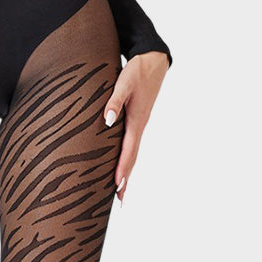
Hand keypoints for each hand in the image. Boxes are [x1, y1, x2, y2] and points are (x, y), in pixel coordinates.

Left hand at [103, 51, 168, 206]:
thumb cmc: (137, 70)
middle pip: (132, 158)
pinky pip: (131, 146)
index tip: (116, 186)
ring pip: (132, 154)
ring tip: (119, 192)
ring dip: (126, 173)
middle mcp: (139, 127)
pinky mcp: (137, 122)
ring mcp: (139, 126)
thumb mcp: (124, 81)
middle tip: (119, 201)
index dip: (122, 169)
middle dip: (125, 179)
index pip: (128, 150)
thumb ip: (114, 100)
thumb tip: (107, 121)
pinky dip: (127, 160)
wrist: (154, 60)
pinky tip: (120, 167)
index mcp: (136, 120)